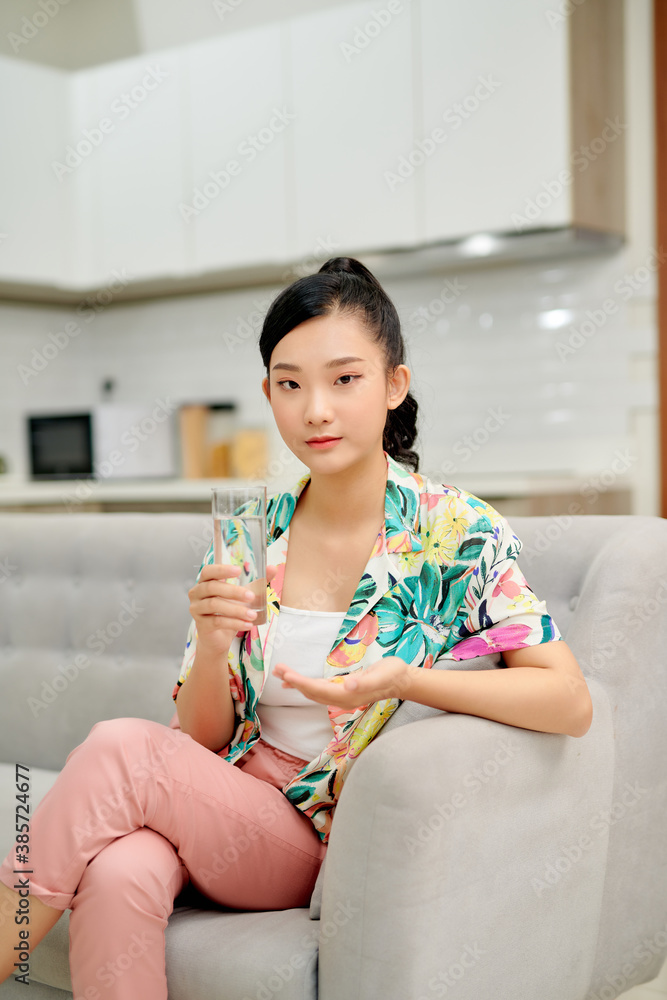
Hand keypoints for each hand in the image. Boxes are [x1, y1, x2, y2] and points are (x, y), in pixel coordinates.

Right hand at [189, 563, 277, 654]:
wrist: (219, 637)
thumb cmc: (229, 611)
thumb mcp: (244, 595)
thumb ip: (258, 582)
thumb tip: (272, 568)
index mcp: (205, 582)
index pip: (208, 571)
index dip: (221, 569)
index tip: (238, 570)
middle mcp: (197, 593)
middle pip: (212, 587)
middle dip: (233, 591)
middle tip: (251, 597)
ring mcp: (196, 609)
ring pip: (214, 605)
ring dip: (236, 609)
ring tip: (252, 614)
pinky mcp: (201, 625)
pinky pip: (217, 621)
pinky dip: (234, 623)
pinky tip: (247, 625)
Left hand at [272, 656, 411, 710]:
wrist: (402, 680)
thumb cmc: (393, 673)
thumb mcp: (381, 674)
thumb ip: (364, 681)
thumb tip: (348, 685)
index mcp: (348, 696)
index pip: (319, 690)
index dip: (301, 683)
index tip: (286, 675)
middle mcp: (341, 700)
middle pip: (312, 692)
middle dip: (294, 682)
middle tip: (277, 670)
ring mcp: (341, 697)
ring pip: (313, 692)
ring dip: (296, 683)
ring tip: (280, 673)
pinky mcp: (342, 691)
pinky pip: (319, 690)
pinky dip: (304, 684)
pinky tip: (294, 681)